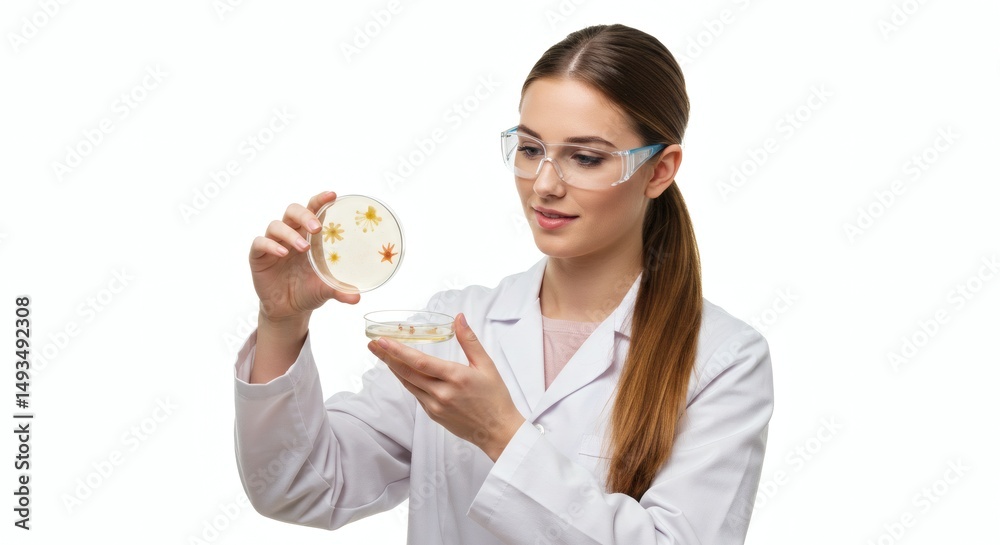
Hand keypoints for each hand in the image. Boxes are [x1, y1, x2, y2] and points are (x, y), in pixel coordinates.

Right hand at [249, 191, 360, 323]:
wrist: (288, 309)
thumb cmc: (309, 291)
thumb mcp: (326, 290)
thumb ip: (341, 290)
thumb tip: (357, 298)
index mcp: (309, 236)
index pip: (314, 211)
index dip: (320, 201)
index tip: (332, 195)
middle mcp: (291, 235)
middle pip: (293, 211)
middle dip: (305, 215)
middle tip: (317, 228)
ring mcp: (274, 243)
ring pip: (276, 225)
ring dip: (290, 234)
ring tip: (304, 247)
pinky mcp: (258, 256)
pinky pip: (260, 243)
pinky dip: (271, 245)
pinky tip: (282, 253)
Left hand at [367, 313, 525, 460]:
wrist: (497, 431)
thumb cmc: (495, 398)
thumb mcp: (487, 365)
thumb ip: (470, 341)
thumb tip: (459, 318)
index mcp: (456, 377)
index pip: (420, 362)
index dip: (399, 351)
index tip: (383, 340)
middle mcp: (442, 393)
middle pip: (407, 372)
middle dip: (387, 356)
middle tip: (373, 343)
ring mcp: (435, 406)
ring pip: (408, 384)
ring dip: (393, 368)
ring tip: (381, 354)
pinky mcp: (433, 414)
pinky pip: (416, 394)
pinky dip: (406, 380)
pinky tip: (401, 371)